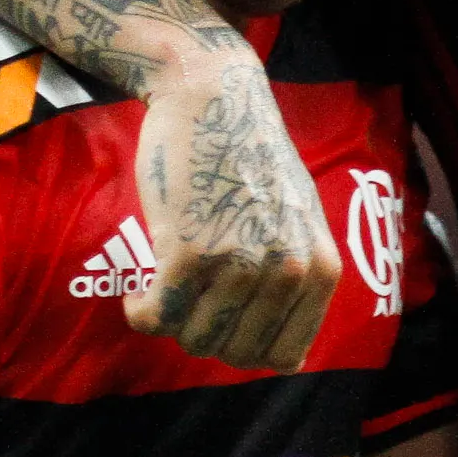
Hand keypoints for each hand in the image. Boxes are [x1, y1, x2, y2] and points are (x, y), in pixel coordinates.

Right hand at [126, 50, 343, 370]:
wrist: (212, 95)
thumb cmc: (249, 154)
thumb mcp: (300, 218)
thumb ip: (299, 281)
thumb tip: (288, 361)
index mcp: (319, 269)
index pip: (282, 357)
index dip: (242, 349)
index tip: (218, 325)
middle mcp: (286, 271)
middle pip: (233, 353)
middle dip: (203, 336)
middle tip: (183, 303)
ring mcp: (240, 263)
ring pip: (193, 337)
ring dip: (170, 323)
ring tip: (161, 291)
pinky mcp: (190, 252)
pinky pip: (158, 316)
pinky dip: (141, 314)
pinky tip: (138, 294)